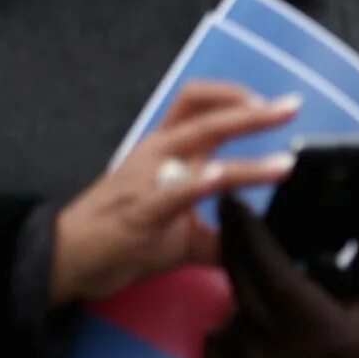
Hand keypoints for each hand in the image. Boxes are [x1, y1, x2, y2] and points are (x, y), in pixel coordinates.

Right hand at [50, 84, 298, 306]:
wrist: (67, 261)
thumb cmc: (122, 238)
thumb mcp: (182, 233)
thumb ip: (222, 233)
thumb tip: (262, 244)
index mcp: (166, 150)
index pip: (198, 104)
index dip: (236, 97)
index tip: (273, 106)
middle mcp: (158, 154)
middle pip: (206, 117)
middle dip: (253, 112)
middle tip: (291, 109)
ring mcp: (147, 180)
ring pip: (196, 150)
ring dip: (244, 159)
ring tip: (282, 164)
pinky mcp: (139, 212)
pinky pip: (170, 193)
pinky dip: (197, 183)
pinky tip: (219, 178)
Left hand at [218, 191, 358, 357]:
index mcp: (317, 328)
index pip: (272, 271)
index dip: (251, 234)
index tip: (235, 201)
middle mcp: (282, 351)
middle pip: (242, 286)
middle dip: (232, 243)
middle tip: (228, 208)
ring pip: (235, 307)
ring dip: (236, 271)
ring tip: (239, 236)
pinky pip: (239, 330)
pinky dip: (244, 299)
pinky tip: (251, 276)